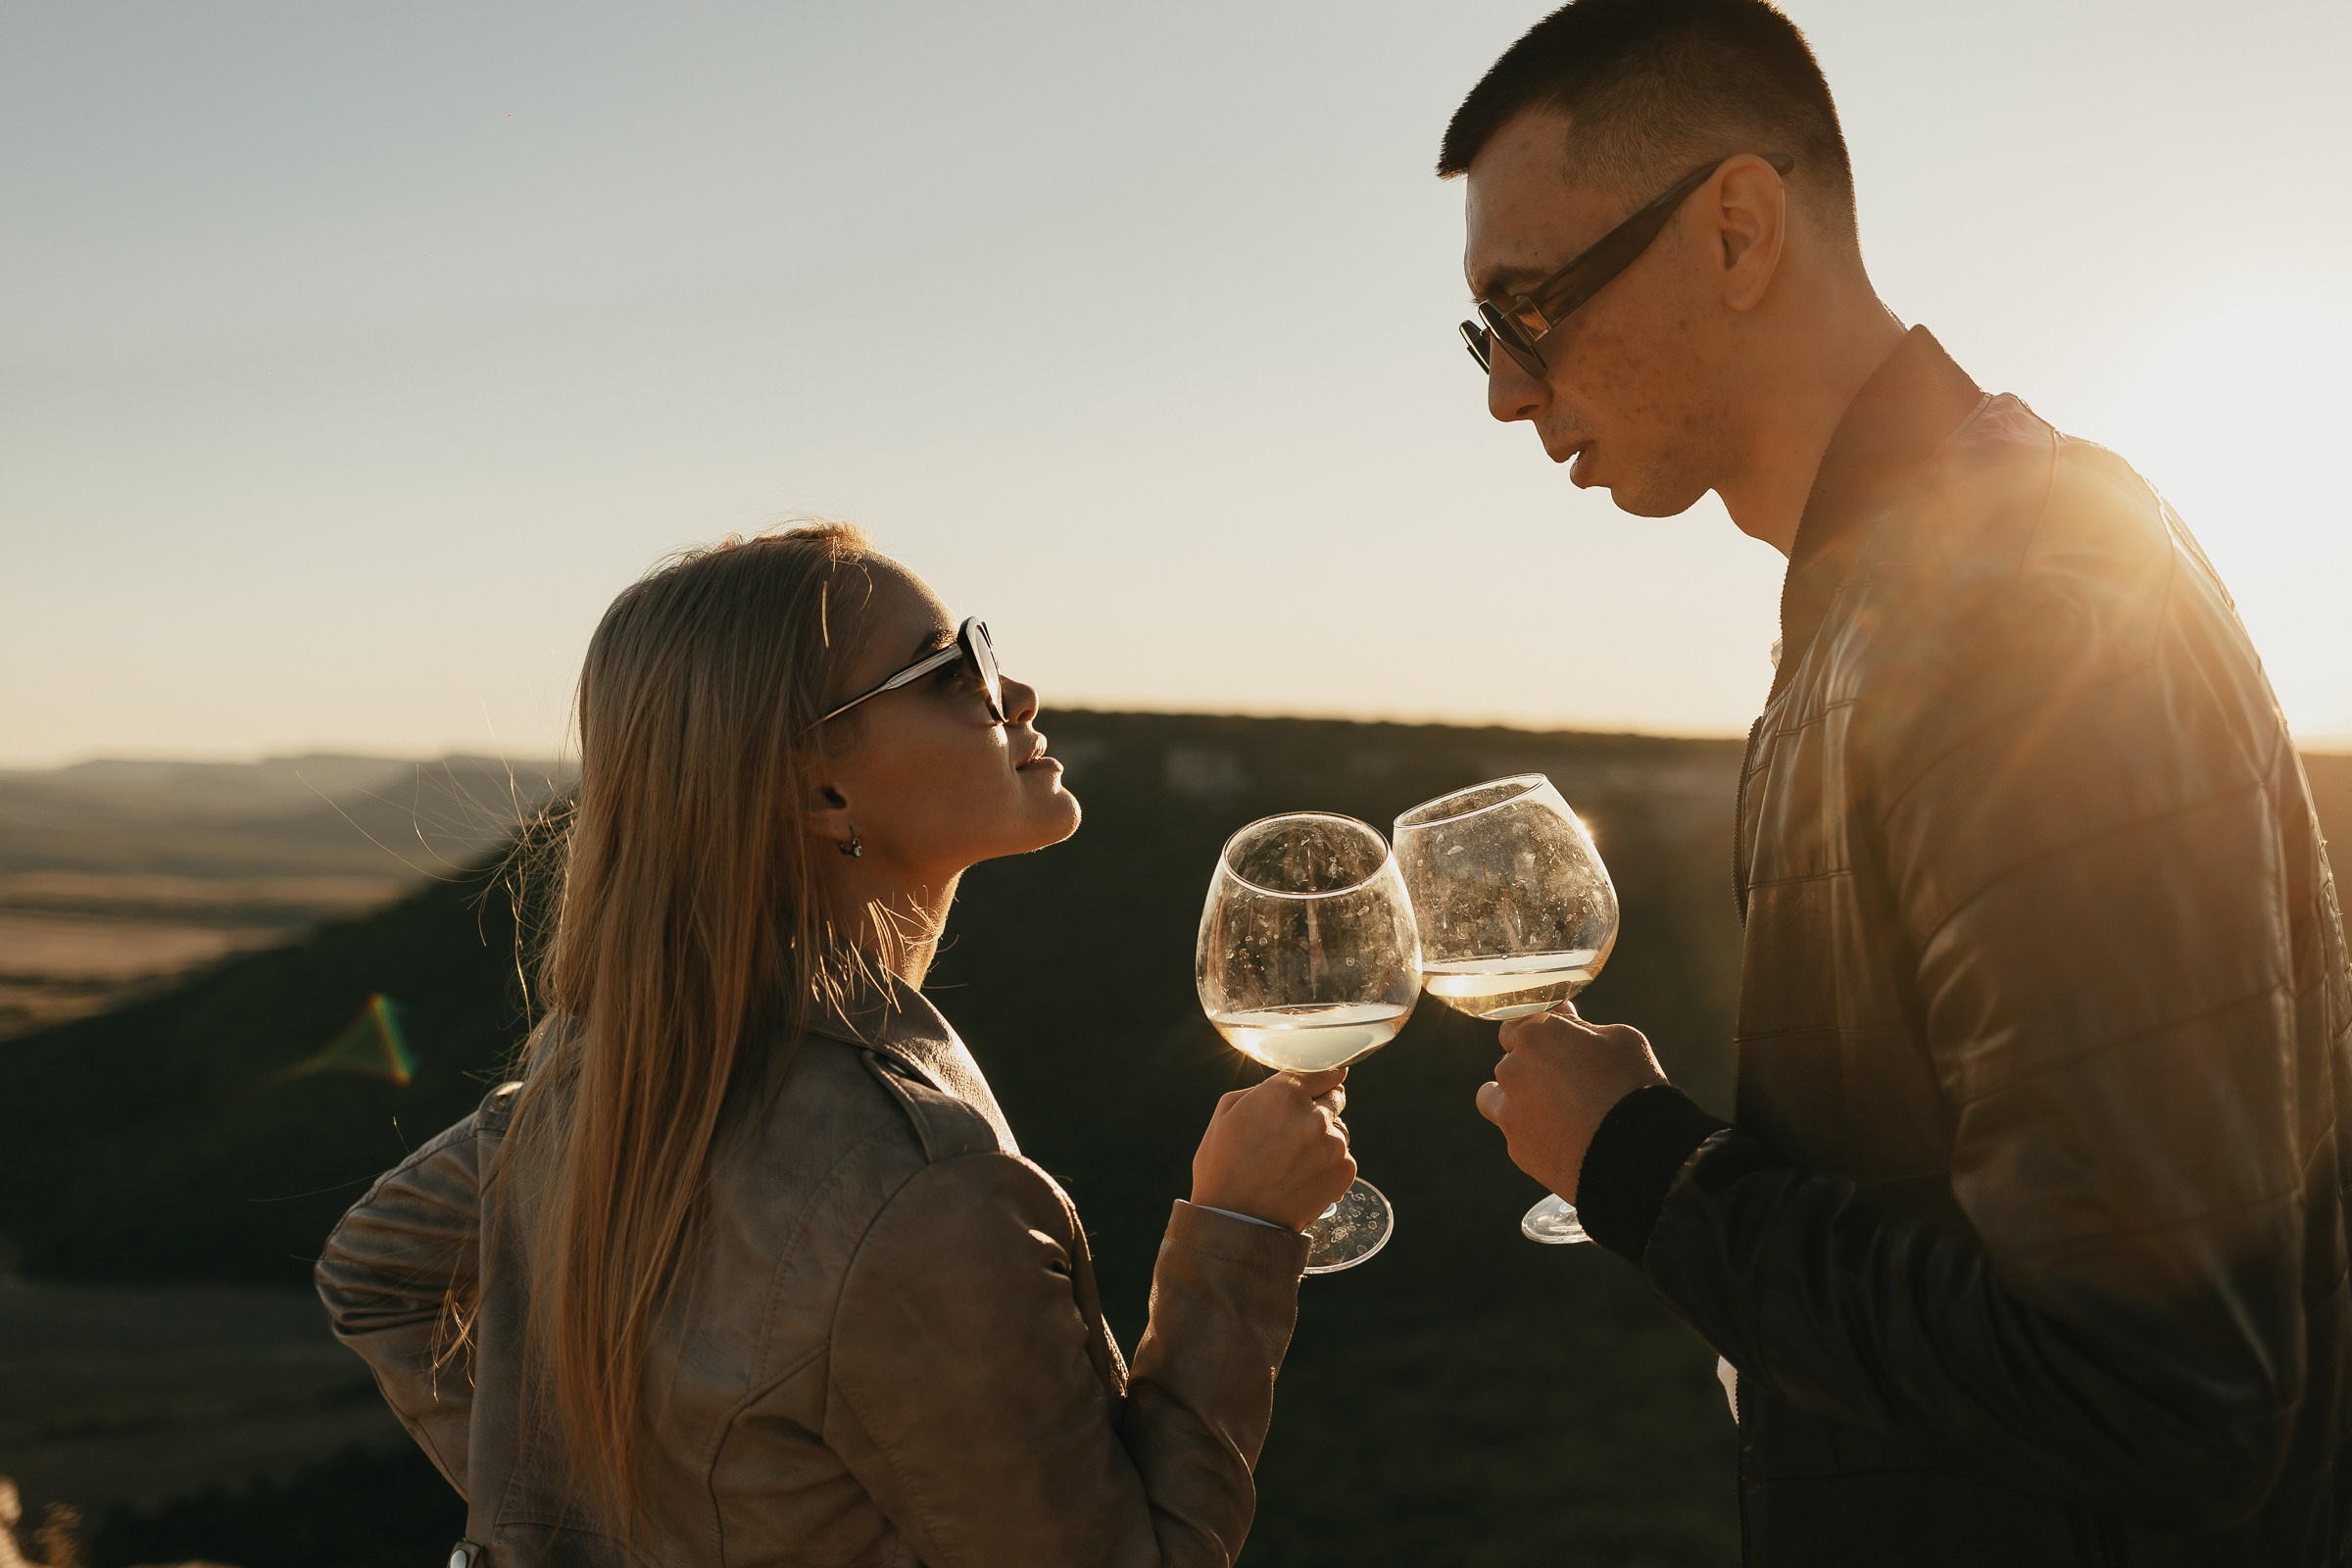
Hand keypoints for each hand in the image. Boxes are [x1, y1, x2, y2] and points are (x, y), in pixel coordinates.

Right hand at [1190, 1068, 1355, 1231]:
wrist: (1236, 1223)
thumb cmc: (1223, 1166)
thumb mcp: (1227, 1113)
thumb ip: (1263, 1088)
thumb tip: (1293, 1080)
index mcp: (1284, 1094)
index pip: (1321, 1072)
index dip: (1321, 1078)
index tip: (1326, 1080)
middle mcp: (1315, 1115)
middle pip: (1335, 1097)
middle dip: (1322, 1107)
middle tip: (1298, 1130)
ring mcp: (1334, 1145)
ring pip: (1339, 1130)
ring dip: (1324, 1138)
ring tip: (1294, 1161)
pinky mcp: (1345, 1171)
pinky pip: (1343, 1157)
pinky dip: (1329, 1165)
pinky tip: (1302, 1177)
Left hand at [1475, 1005, 1665, 1202]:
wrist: (1634, 1154)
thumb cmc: (1633, 1088)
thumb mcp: (1620, 1039)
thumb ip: (1583, 1025)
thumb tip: (1563, 1017)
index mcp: (1535, 1036)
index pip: (1518, 1024)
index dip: (1541, 1034)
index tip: (1560, 1043)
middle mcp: (1511, 1070)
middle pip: (1510, 1061)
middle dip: (1532, 1066)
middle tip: (1568, 1081)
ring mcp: (1509, 1111)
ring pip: (1495, 1096)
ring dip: (1516, 1098)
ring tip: (1552, 1111)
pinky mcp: (1516, 1148)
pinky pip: (1515, 1133)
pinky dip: (1531, 1133)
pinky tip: (1561, 1139)